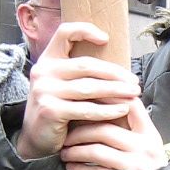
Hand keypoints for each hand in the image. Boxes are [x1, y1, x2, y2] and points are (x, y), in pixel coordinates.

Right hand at [17, 23, 139, 159]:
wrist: (34, 139)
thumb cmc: (56, 109)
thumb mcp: (60, 85)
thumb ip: (77, 74)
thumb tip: (116, 68)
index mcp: (47, 60)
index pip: (64, 33)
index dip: (85, 30)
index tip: (106, 38)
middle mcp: (43, 72)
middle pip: (86, 65)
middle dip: (115, 73)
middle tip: (134, 81)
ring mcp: (45, 90)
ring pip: (89, 87)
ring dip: (116, 91)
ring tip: (133, 94)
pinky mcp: (51, 110)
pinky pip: (86, 109)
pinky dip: (107, 110)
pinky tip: (122, 109)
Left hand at [60, 99, 167, 169]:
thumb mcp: (150, 146)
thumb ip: (132, 129)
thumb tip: (106, 109)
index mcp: (149, 134)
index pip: (131, 106)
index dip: (109, 97)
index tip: (88, 98)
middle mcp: (143, 148)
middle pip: (105, 130)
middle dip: (80, 132)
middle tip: (67, 136)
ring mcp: (134, 166)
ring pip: (96, 152)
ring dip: (75, 151)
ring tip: (66, 152)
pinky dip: (79, 169)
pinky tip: (72, 167)